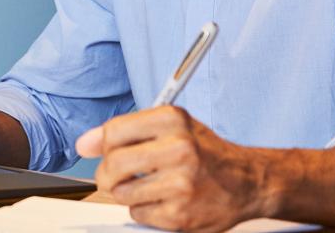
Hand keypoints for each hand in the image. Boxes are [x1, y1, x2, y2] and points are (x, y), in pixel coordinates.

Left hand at [75, 106, 267, 232]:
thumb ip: (128, 131)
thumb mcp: (173, 127)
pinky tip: (163, 200)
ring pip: (121, 192)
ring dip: (126, 193)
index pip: (114, 131)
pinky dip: (144, 210)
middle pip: (113, 164)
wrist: (248, 182)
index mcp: (173, 120)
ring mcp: (181, 184)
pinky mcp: (181, 214)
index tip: (101, 150)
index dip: (102, 144)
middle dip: (107, 173)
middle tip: (114, 176)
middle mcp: (179, 149)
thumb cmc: (206, 153)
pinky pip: (138, 214)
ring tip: (146, 187)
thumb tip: (85, 143)